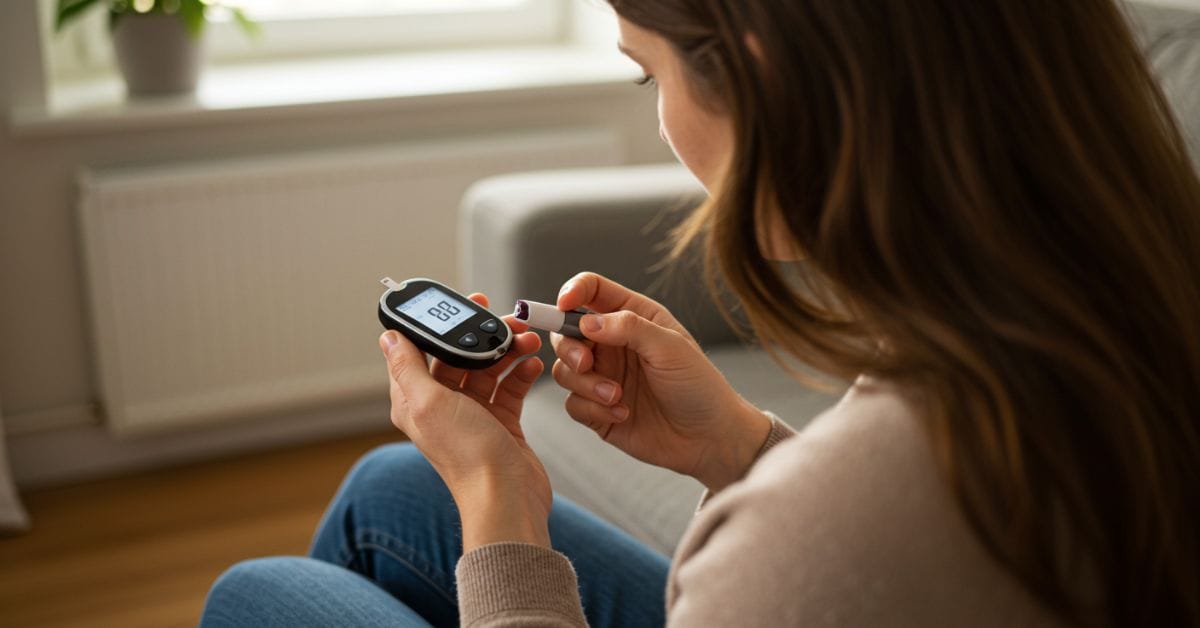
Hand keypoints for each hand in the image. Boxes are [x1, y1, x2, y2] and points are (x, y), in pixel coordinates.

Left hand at [380, 293, 550, 550]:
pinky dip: (522, 373)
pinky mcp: (501, 424)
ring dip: (510, 351)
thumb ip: (408, 367)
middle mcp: (443, 406)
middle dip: (485, 335)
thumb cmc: (468, 457)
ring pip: (490, 369)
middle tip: (508, 320)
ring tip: (528, 341)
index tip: (467, 304)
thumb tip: (388, 336)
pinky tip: (534, 365)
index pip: (424, 350)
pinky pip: (511, 388)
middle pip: (462, 356)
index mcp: (416, 400)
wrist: (507, 497)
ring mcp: (473, 415)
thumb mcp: (429, 403)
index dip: (444, 325)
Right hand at [550, 273, 772, 492]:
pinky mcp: (597, 410)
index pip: (591, 291)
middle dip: (569, 347)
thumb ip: (628, 327)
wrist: (708, 438)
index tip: (564, 305)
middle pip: (566, 332)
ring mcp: (603, 377)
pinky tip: (623, 414)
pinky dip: (592, 409)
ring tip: (617, 396)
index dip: (572, 291)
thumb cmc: (698, 386)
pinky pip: (573, 404)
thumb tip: (586, 322)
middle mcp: (613, 345)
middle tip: (586, 364)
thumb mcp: (670, 347)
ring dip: (585, 384)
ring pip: (565, 370)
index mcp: (632, 317)